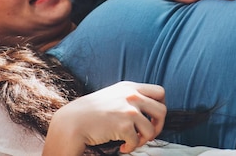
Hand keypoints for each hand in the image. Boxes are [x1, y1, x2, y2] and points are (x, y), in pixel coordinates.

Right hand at [43, 81, 165, 154]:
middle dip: (159, 126)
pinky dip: (131, 148)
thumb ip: (131, 97)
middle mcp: (132, 95)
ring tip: (132, 142)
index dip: (161, 106)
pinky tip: (121, 147)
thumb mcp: (114, 95)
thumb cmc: (92, 112)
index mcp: (130, 87)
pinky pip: (137, 141)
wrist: (73, 122)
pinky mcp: (124, 124)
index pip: (160, 92)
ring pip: (152, 129)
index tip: (153, 117)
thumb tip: (149, 111)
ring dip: (144, 140)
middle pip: (162, 110)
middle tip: (148, 134)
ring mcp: (129, 109)